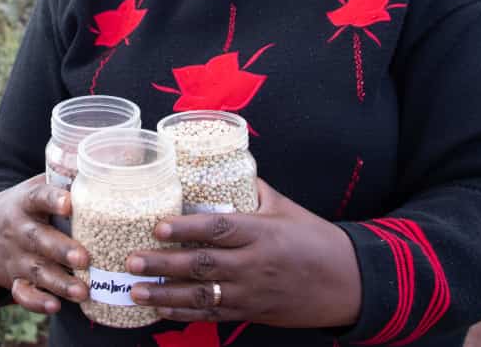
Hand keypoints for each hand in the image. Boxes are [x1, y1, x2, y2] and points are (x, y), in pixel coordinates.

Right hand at [0, 174, 90, 313]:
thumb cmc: (28, 205)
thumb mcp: (39, 185)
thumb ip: (68, 178)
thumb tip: (116, 159)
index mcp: (26, 202)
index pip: (38, 197)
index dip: (52, 199)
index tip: (68, 203)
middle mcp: (19, 229)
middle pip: (38, 239)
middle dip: (61, 250)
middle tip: (84, 258)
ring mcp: (16, 256)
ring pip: (36, 270)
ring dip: (59, 282)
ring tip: (82, 291)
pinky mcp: (15, 278)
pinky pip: (23, 293)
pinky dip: (36, 302)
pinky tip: (55, 306)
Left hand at [125, 178, 361, 326]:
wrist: (348, 283)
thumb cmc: (316, 240)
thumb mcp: (286, 208)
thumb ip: (253, 190)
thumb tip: (225, 166)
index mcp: (262, 233)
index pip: (219, 229)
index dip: (186, 228)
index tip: (159, 226)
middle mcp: (254, 264)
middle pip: (202, 264)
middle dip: (163, 264)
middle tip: (132, 260)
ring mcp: (252, 292)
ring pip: (202, 295)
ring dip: (166, 294)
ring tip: (136, 290)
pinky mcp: (252, 312)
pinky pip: (214, 314)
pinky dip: (185, 313)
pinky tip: (161, 309)